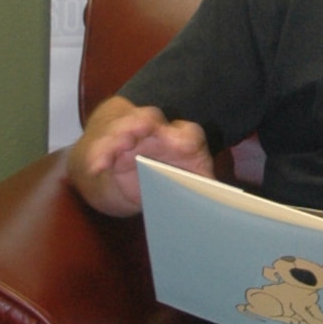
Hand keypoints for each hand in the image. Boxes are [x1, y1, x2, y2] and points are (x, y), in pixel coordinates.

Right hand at [67, 99, 211, 216]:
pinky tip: (97, 167)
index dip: (185, 138)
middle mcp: (155, 131)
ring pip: (123, 127)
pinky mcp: (107, 145)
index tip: (183, 145)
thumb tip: (225, 204)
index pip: (188, 134)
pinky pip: (101, 146)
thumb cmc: (168, 179)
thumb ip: (203, 189)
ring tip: (118, 144)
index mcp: (182, 141)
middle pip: (150, 119)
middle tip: (141, 129)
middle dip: (145, 123)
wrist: (131, 181)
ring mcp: (129, 134)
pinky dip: (98, 156)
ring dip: (120, 133)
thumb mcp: (188, 184)